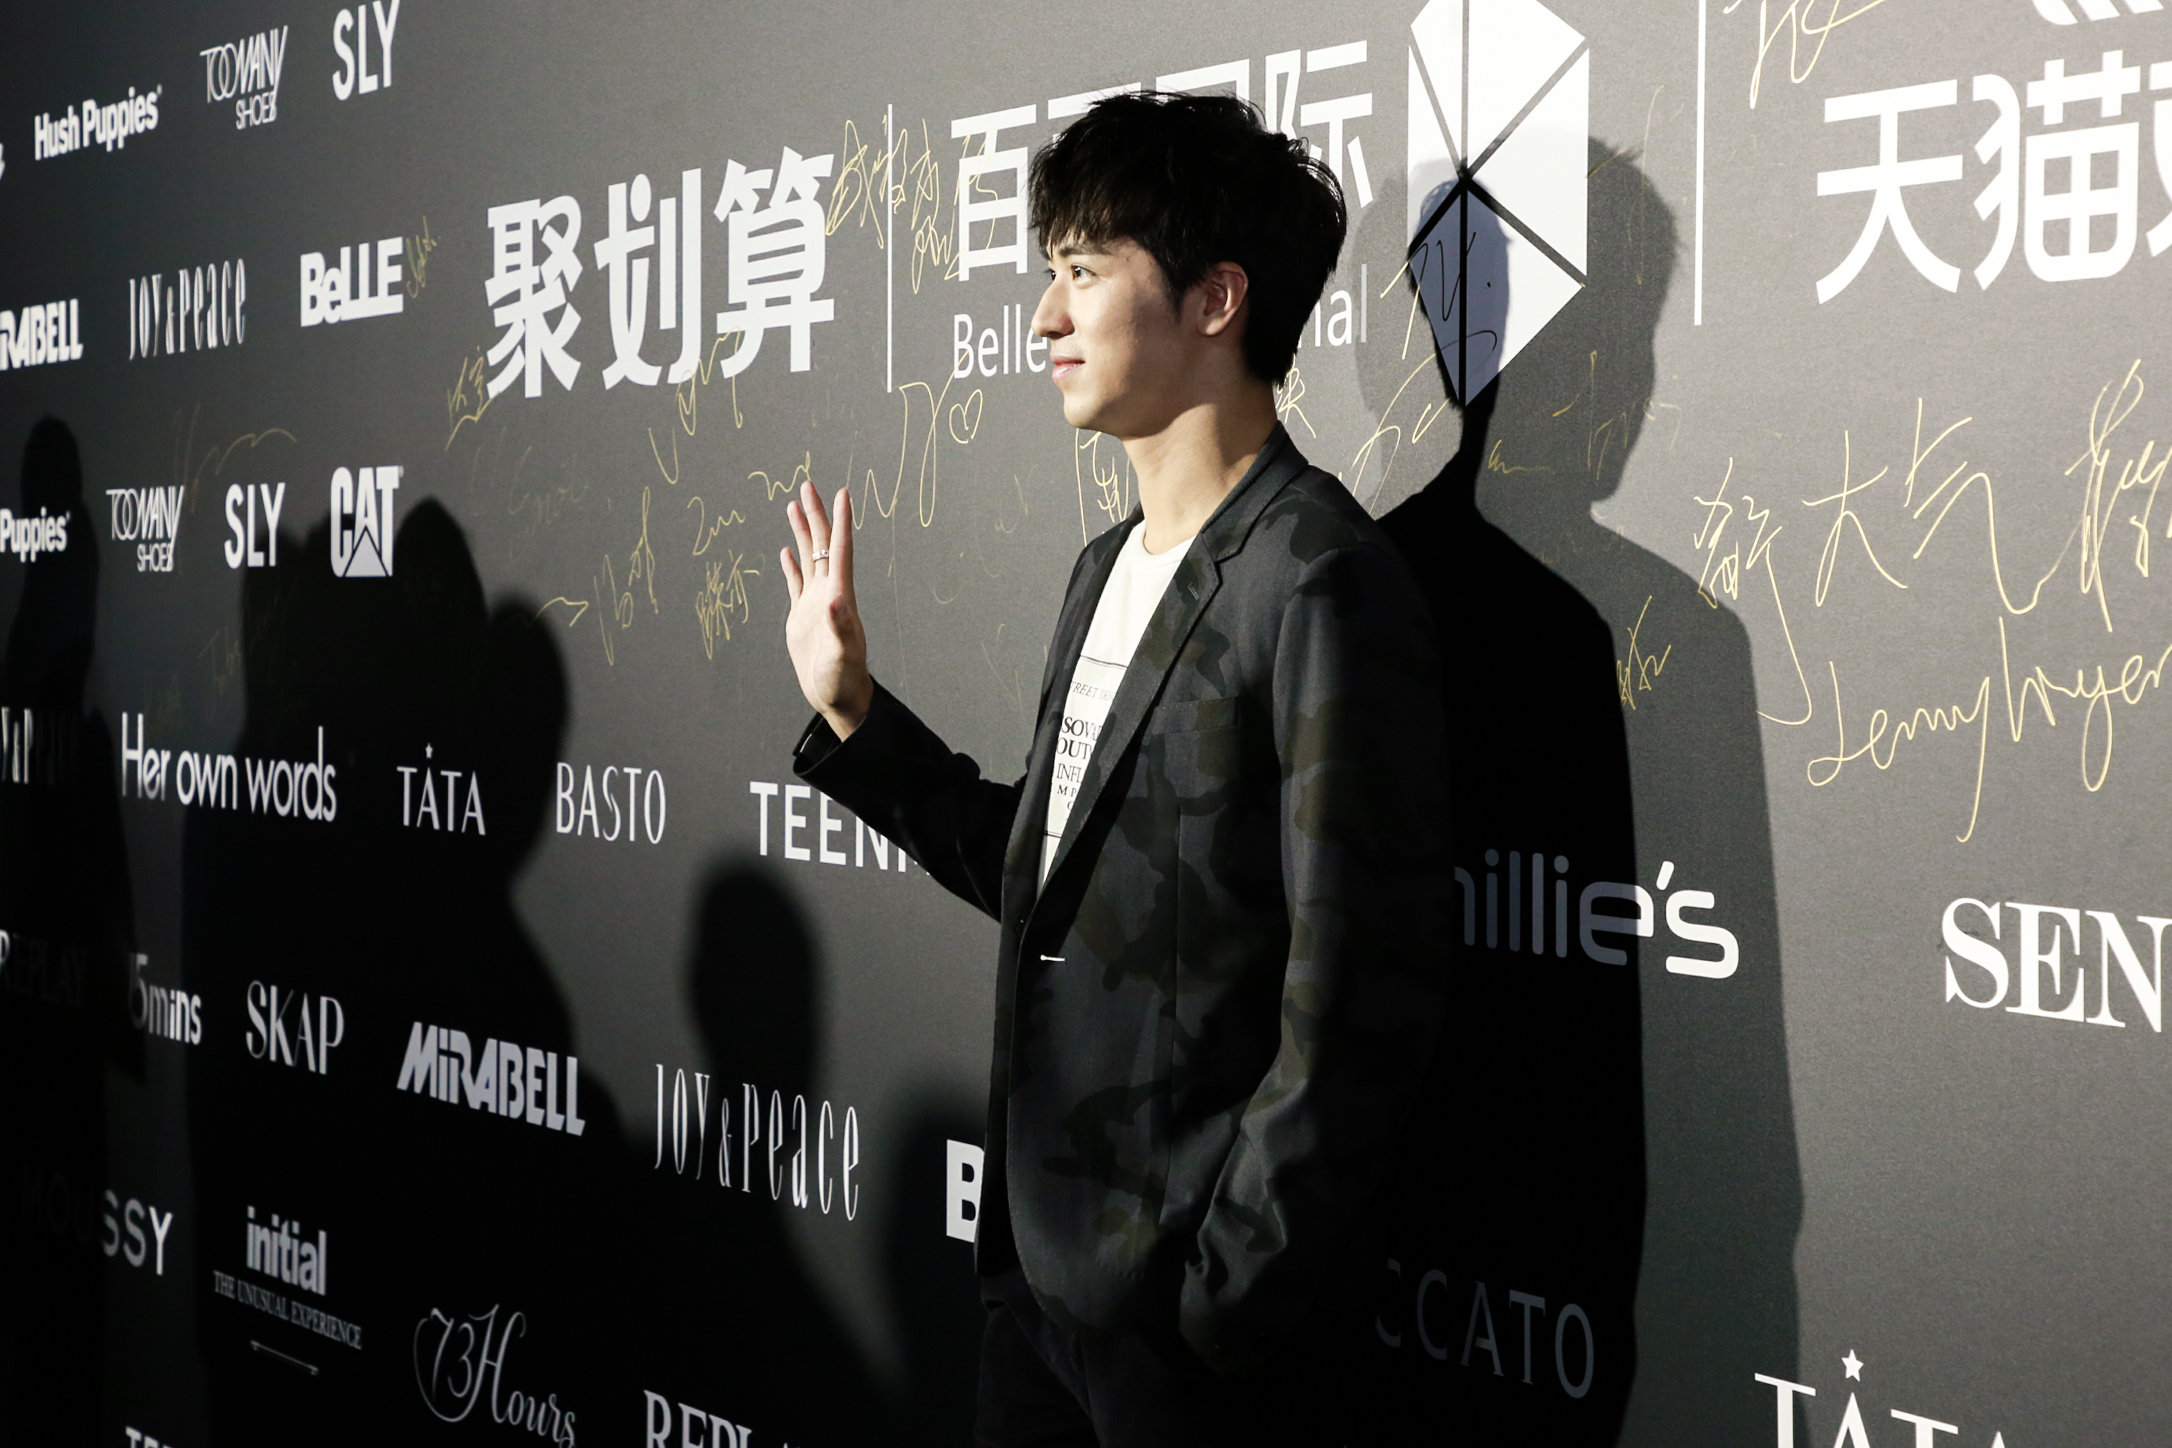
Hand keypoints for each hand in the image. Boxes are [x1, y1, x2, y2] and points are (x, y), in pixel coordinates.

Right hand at [781, 482, 871, 738]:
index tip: (841, 492)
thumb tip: (834, 599)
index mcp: (840, 596)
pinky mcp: (802, 618)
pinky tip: (787, 551)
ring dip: (803, 532)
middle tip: (807, 484)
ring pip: (809, 558)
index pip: (841, 549)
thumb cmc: (843, 680)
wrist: (838, 699)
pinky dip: (792, 565)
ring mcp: (815, 604)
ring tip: (794, 505)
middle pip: (823, 545)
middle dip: (816, 514)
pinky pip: (796, 583)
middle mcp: (830, 593)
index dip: (841, 521)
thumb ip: (839, 627)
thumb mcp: (841, 654)